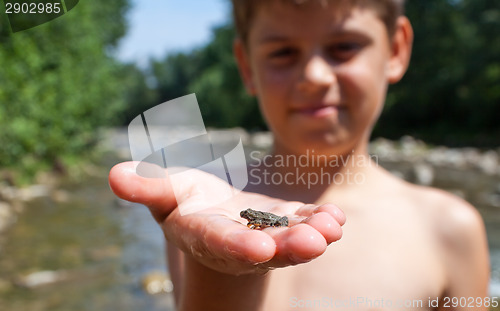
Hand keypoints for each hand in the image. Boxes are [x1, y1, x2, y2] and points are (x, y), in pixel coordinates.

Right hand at [109, 162, 344, 274]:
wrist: (215, 214)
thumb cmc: (185, 200)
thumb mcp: (164, 191)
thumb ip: (144, 187)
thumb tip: (113, 175)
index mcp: (204, 234)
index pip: (219, 242)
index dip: (236, 245)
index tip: (259, 249)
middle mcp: (238, 242)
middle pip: (263, 248)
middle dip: (286, 247)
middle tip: (312, 243)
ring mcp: (266, 235)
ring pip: (290, 240)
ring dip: (312, 235)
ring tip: (331, 228)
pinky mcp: (286, 223)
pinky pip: (305, 224)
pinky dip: (321, 222)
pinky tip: (336, 218)